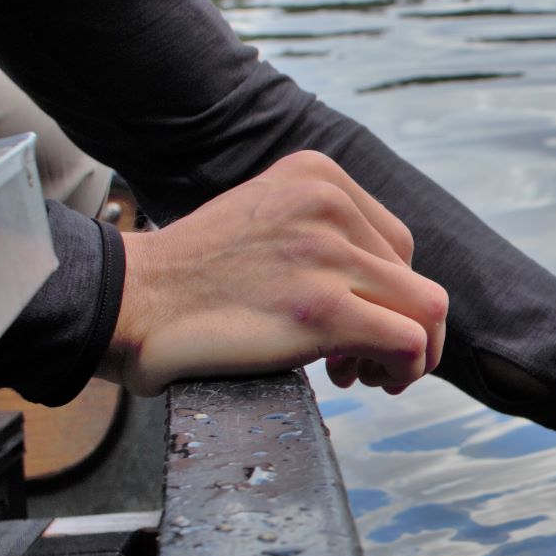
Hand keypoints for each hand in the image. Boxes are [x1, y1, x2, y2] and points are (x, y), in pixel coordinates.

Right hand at [102, 149, 447, 395]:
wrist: (129, 304)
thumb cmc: (192, 276)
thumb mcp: (265, 217)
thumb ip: (322, 231)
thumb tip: (389, 285)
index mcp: (316, 175)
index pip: (396, 243)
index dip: (385, 293)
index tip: (350, 324)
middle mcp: (328, 203)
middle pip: (413, 278)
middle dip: (394, 326)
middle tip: (351, 361)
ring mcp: (327, 255)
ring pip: (426, 310)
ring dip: (407, 354)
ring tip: (362, 374)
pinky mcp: (323, 310)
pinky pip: (407, 342)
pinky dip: (403, 369)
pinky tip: (362, 381)